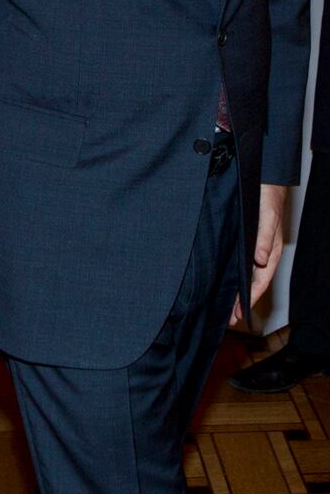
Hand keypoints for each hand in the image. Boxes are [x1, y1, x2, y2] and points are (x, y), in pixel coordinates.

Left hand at [230, 183, 287, 323]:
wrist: (260, 174)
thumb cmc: (267, 195)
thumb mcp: (267, 215)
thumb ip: (265, 237)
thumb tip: (262, 260)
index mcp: (270, 251)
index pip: (259, 281)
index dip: (249, 298)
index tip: (239, 314)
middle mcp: (261, 251)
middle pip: (251, 281)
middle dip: (241, 300)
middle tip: (228, 318)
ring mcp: (251, 245)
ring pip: (243, 273)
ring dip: (235, 288)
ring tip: (224, 305)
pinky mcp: (242, 236)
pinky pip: (237, 260)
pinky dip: (231, 272)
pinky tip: (222, 277)